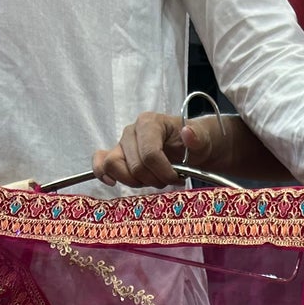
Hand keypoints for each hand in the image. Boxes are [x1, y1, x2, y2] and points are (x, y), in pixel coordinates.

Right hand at [93, 111, 225, 187]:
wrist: (189, 147)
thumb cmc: (193, 142)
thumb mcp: (203, 139)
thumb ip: (197, 137)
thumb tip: (188, 134)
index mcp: (149, 123)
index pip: (149, 155)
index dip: (163, 173)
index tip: (178, 178)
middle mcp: (132, 131)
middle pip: (134, 166)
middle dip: (153, 180)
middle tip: (167, 181)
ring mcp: (121, 144)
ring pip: (113, 166)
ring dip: (135, 182)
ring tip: (152, 181)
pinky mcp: (117, 157)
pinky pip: (100, 163)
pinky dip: (103, 173)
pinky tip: (112, 182)